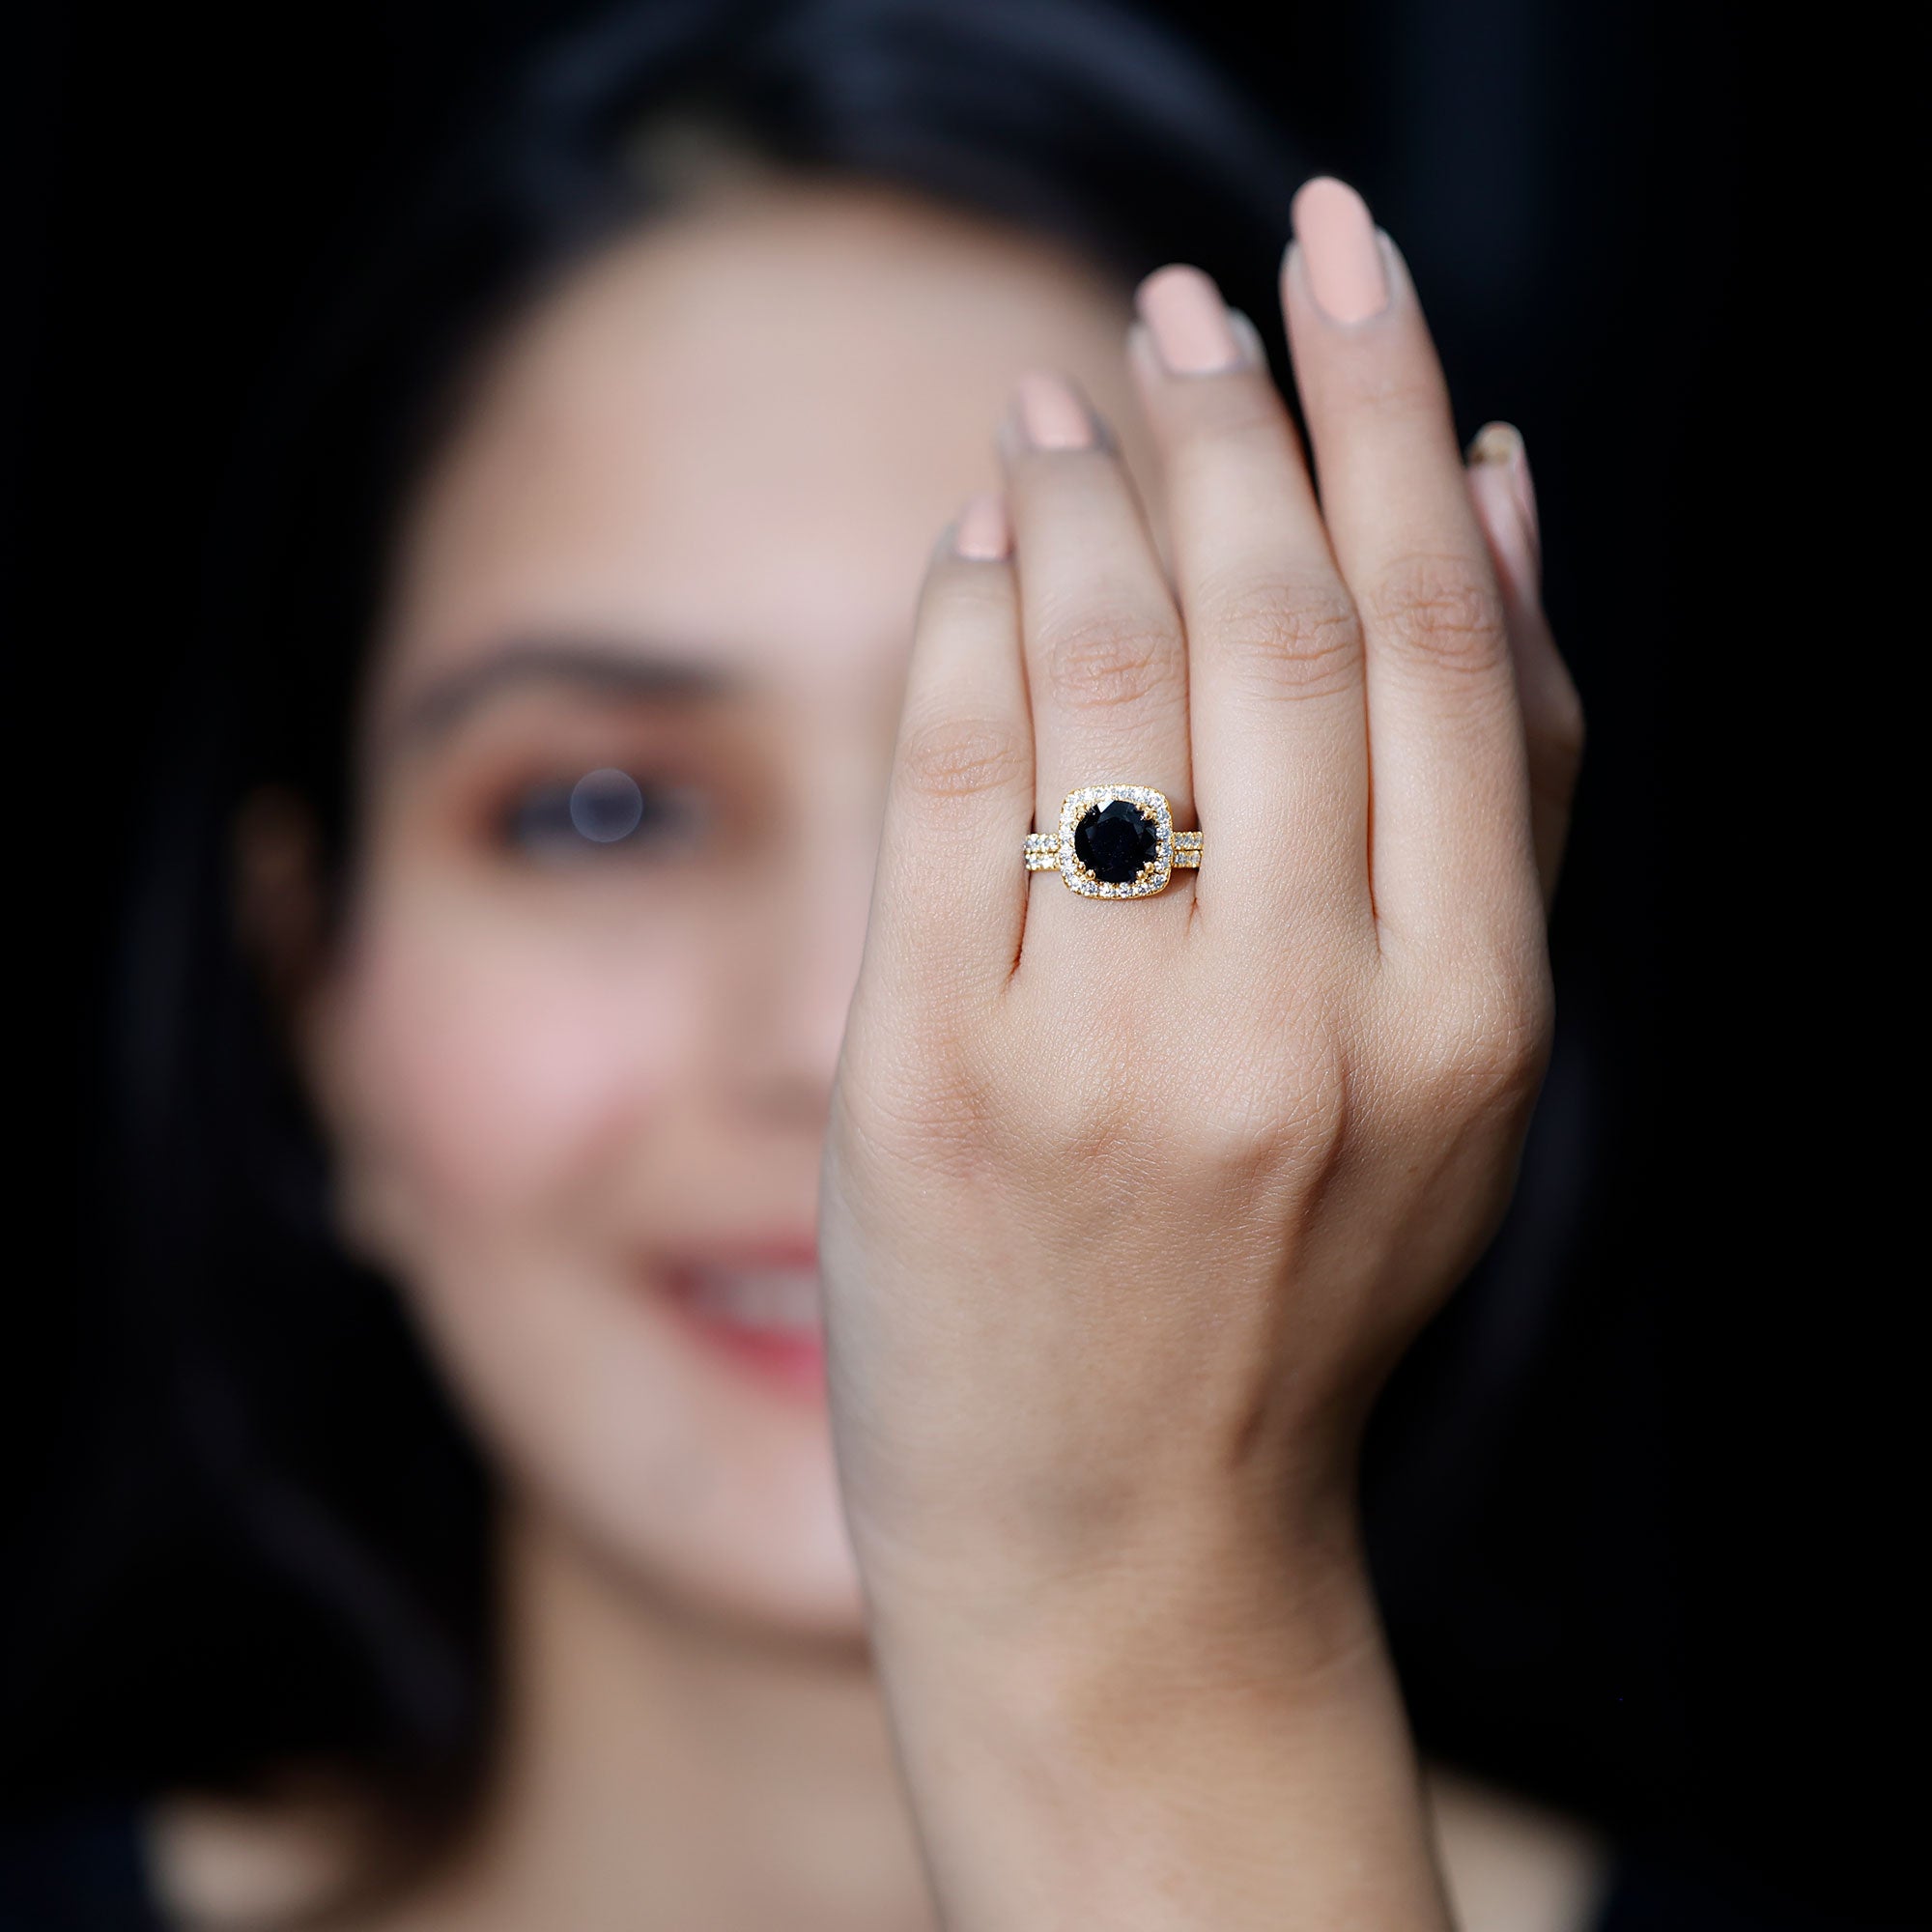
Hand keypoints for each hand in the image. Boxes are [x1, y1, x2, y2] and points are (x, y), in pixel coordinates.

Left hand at [818, 178, 1580, 1927]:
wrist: (1128, 1543)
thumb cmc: (1294, 1293)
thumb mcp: (1458, 1067)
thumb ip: (1490, 789)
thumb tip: (1497, 490)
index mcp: (1470, 1021)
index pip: (1430, 638)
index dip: (1381, 415)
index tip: (1336, 264)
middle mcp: (1306, 1029)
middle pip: (1274, 625)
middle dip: (1235, 422)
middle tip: (1190, 301)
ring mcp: (1109, 1059)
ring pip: (1106, 673)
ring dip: (1085, 494)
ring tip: (1072, 399)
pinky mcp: (933, 1083)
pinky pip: (947, 776)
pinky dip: (961, 624)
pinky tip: (974, 547)